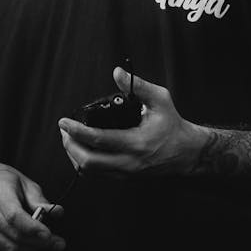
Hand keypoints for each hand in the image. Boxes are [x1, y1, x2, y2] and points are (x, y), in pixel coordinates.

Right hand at [0, 155, 65, 250]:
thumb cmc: (3, 179)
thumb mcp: (25, 182)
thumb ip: (40, 199)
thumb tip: (58, 213)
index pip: (14, 216)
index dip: (33, 228)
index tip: (50, 235)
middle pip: (14, 234)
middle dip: (39, 243)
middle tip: (59, 244)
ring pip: (10, 247)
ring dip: (32, 249)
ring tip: (48, 244)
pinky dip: (21, 250)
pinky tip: (32, 245)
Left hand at [58, 68, 205, 177]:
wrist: (187, 153)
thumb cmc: (173, 125)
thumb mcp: (160, 100)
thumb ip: (138, 85)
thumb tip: (117, 73)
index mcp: (136, 143)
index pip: (98, 140)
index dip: (76, 131)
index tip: (63, 122)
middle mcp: (129, 162)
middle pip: (87, 162)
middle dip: (70, 146)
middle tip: (64, 131)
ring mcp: (126, 173)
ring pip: (89, 172)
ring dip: (74, 156)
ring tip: (70, 139)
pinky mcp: (124, 178)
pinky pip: (97, 175)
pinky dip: (84, 163)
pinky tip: (82, 149)